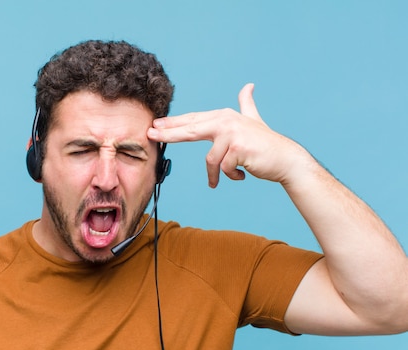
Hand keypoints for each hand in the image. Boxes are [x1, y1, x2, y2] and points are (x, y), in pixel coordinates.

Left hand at [147, 83, 312, 187]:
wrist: (285, 159)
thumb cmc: (266, 144)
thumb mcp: (254, 120)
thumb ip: (246, 104)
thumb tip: (248, 85)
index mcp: (223, 116)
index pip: (192, 120)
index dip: (172, 124)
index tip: (154, 126)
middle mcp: (226, 121)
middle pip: (190, 130)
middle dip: (168, 134)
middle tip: (150, 136)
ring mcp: (232, 134)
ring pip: (211, 160)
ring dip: (217, 174)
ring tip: (225, 178)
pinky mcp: (237, 148)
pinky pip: (223, 169)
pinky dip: (231, 177)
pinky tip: (241, 175)